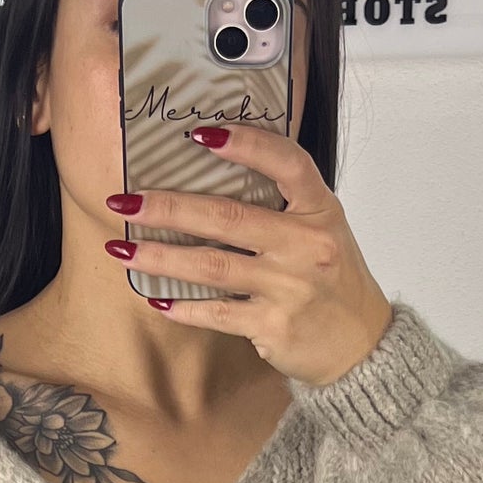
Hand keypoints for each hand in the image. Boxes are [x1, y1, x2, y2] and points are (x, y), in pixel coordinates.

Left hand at [103, 123, 392, 385]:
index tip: (199, 135)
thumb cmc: (332, 280)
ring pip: (212, 266)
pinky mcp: (272, 326)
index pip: (286, 162)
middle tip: (124, 201)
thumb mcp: (323, 228)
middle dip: (169, 208)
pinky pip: (217, 312)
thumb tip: (209, 177)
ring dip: (161, 256)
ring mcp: (289, 287)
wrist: (360, 347)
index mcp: (320, 209)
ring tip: (122, 249)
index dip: (246, 144)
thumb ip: (282, 204)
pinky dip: (183, 306)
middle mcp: (306, 244)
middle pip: (228, 217)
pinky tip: (156, 297)